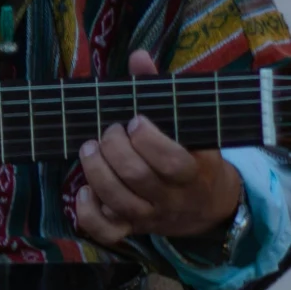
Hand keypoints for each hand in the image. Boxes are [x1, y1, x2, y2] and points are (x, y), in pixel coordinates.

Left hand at [74, 52, 241, 250]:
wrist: (207, 205)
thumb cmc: (194, 155)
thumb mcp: (189, 125)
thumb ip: (162, 91)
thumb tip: (138, 57)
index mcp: (193, 172)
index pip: (172, 162)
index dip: (149, 140)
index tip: (135, 120)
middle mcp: (170, 198)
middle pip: (137, 177)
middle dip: (115, 148)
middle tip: (109, 131)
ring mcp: (148, 216)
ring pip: (117, 201)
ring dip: (96, 171)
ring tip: (90, 148)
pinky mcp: (131, 230)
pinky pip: (106, 232)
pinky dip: (88, 214)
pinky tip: (83, 191)